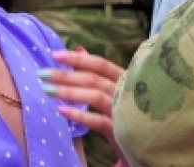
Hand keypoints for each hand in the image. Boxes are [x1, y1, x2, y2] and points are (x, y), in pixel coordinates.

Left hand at [43, 47, 128, 165]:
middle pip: (94, 79)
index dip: (78, 59)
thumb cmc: (129, 111)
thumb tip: (79, 48)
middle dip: (66, 75)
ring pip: (96, 96)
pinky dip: (80, 115)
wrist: (151, 143)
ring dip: (70, 92)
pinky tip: (62, 111)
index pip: (101, 65)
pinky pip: (99, 121)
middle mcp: (127, 92)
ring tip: (47, 90)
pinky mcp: (123, 131)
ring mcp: (125, 111)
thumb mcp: (114, 88)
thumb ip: (97, 71)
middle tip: (42, 74)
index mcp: (127, 80)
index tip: (55, 55)